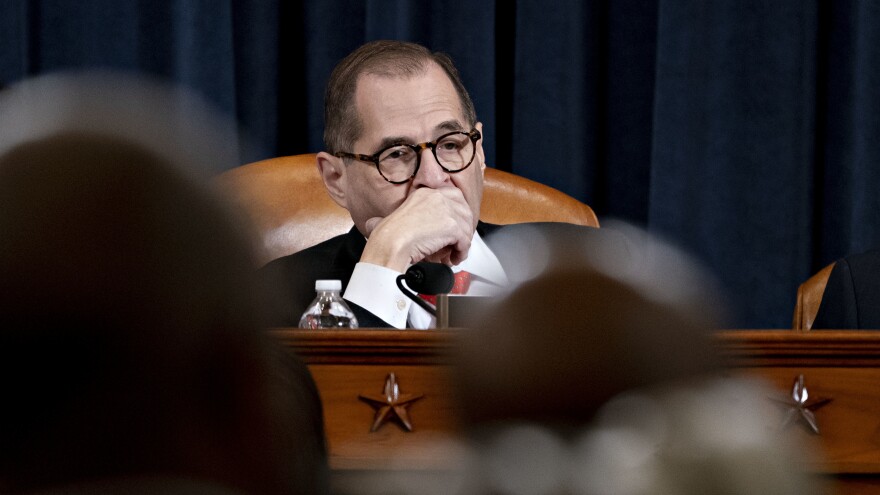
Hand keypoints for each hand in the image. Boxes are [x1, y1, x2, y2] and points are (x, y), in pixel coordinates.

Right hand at [360, 187, 474, 271]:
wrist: (390, 243)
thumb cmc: (389, 235)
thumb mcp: (403, 215)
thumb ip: (418, 215)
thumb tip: (426, 228)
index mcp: (425, 193)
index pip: (453, 196)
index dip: (457, 213)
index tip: (456, 225)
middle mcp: (437, 197)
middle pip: (464, 211)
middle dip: (463, 228)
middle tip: (457, 242)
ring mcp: (446, 210)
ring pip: (466, 227)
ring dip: (462, 243)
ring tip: (454, 254)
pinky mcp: (452, 226)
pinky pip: (465, 241)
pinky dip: (461, 252)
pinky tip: (454, 258)